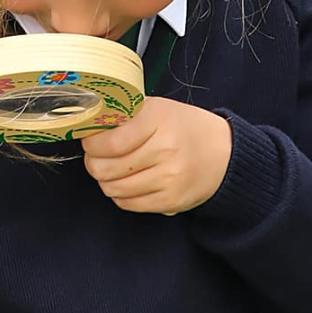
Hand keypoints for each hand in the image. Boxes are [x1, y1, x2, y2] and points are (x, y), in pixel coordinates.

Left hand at [80, 97, 231, 214]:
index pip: (108, 141)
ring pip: (114, 188)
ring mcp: (169, 178)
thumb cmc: (183, 127)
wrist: (223, 152)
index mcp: (158, 120)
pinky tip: (128, 182)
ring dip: (106, 180)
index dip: (91, 144)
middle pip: (106, 168)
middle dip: (94, 163)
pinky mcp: (171, 201)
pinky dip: (121, 195)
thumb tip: (88, 127)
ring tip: (113, 169)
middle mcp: (165, 150)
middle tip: (97, 156)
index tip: (90, 140)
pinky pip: (129, 204)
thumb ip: (125, 116)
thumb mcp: (157, 108)